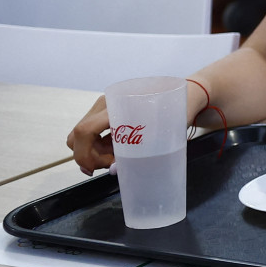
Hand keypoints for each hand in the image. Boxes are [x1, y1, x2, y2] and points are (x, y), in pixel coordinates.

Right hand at [66, 84, 205, 172]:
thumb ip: (142, 151)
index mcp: (118, 104)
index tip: (94, 170)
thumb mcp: (165, 132)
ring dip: (93, 153)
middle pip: (77, 134)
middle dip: (88, 156)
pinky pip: (90, 133)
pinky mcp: (106, 113)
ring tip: (117, 158)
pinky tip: (116, 152)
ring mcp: (104, 107)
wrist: (188, 96)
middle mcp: (106, 103)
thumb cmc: (179, 110)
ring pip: (81, 135)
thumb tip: (115, 170)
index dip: (83, 154)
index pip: (85, 130)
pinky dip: (97, 147)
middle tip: (112, 164)